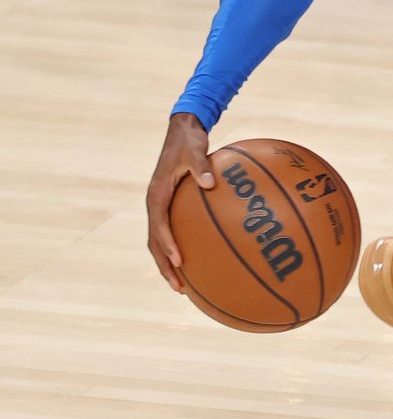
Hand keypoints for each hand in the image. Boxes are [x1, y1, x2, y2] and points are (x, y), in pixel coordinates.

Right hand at [146, 113, 215, 293]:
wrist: (182, 131)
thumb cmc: (189, 141)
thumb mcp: (195, 149)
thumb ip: (202, 166)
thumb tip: (211, 183)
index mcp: (157, 194)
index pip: (159, 225)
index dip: (167, 245)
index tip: (179, 261)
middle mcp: (156, 204)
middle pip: (155, 243)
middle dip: (165, 267)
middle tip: (179, 288)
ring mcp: (162, 207)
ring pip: (160, 243)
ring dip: (168, 264)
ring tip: (184, 286)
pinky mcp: (171, 207)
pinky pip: (173, 232)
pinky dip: (180, 249)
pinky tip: (199, 261)